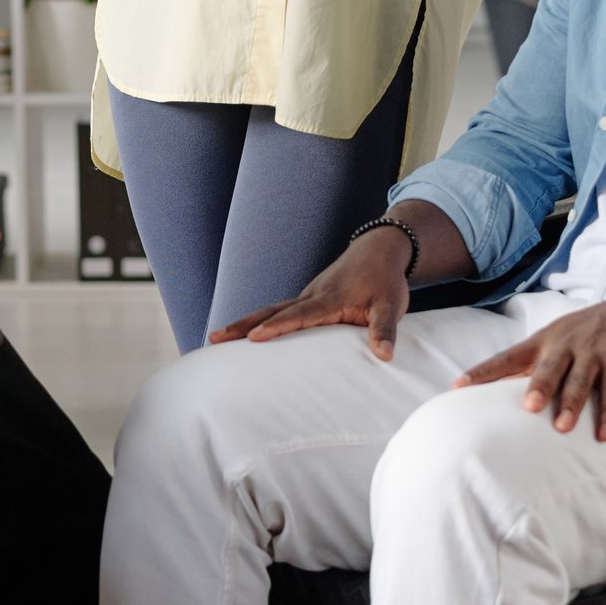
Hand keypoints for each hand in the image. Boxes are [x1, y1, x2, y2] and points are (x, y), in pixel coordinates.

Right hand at [211, 227, 411, 359]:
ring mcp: (307, 295)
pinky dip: (259, 321)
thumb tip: (384, 355)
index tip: (253, 338)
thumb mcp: (392, 306)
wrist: (379, 249)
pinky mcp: (307, 298)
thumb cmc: (385, 280)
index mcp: (329, 299)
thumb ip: (385, 330)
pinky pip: (279, 310)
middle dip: (242, 325)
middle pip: (271, 311)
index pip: (299, 316)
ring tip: (216, 338)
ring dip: (245, 323)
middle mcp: (311, 295)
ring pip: (270, 310)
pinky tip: (245, 335)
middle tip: (214, 338)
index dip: (277, 328)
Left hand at [456, 298, 605, 440]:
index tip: (459, 386)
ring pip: (581, 380)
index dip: (484, 372)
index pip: (508, 357)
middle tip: (529, 407)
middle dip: (539, 387)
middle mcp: (565, 345)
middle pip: (549, 367)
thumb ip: (533, 365)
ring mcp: (593, 353)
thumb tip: (499, 393)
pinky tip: (603, 434)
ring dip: (572, 404)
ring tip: (563, 428)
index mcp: (542, 341)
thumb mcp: (555, 340)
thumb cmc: (585, 332)